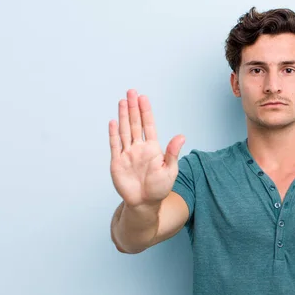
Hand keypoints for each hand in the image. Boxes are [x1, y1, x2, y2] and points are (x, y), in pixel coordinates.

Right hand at [109, 89, 184, 207]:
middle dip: (133, 108)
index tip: (143, 98)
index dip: (145, 111)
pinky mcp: (117, 162)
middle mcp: (139, 148)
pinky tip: (113, 121)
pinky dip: (113, 133)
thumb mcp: (170, 170)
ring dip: (123, 116)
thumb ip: (172, 153)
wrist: (144, 203)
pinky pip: (115, 145)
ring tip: (122, 101)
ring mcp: (127, 154)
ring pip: (124, 130)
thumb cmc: (159, 188)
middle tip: (131, 92)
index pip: (148, 125)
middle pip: (135, 123)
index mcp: (152, 148)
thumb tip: (182, 136)